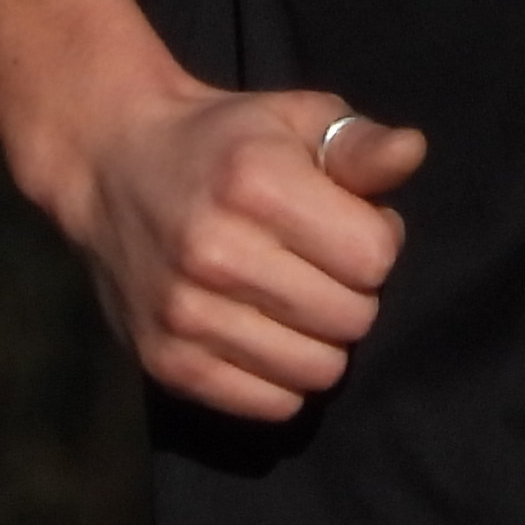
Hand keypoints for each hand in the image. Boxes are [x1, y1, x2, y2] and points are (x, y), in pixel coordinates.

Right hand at [54, 83, 425, 421]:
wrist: (112, 164)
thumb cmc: (224, 141)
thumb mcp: (294, 119)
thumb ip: (358, 145)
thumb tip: (412, 153)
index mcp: (255, 182)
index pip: (375, 256)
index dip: (375, 240)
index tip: (345, 222)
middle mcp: (216, 252)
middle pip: (352, 319)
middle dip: (352, 293)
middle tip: (318, 265)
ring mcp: (185, 314)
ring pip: (317, 371)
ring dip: (320, 340)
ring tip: (291, 300)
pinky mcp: (166, 362)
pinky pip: (270, 405)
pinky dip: (282, 379)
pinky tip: (263, 334)